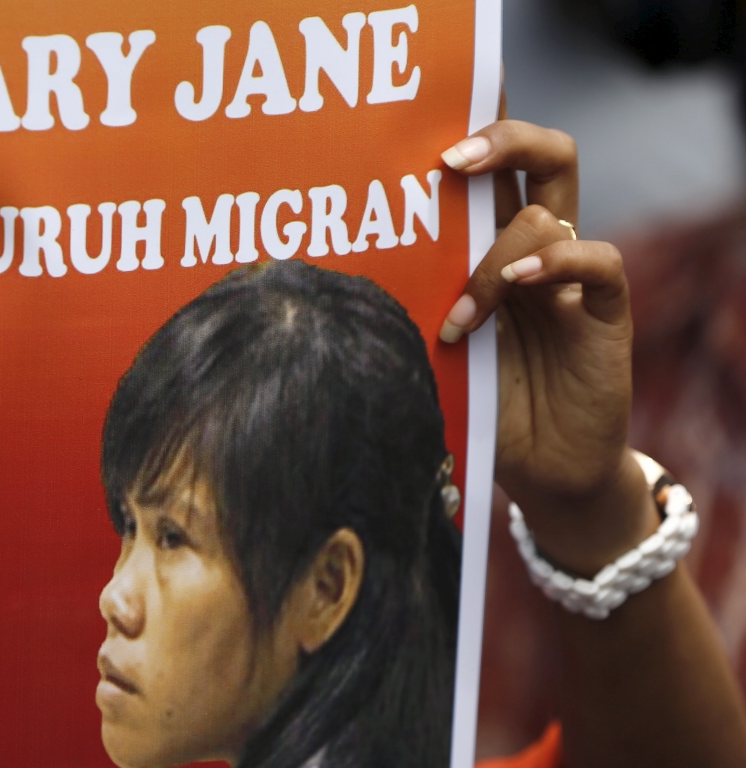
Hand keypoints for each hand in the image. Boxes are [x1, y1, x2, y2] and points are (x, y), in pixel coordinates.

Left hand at [438, 120, 655, 574]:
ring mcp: (570, 278)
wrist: (539, 469)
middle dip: (500, 137)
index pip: (491, 169)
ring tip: (459, 321)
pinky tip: (522, 285)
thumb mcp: (428, 347)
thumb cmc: (476, 402)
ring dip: (492, 261)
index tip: (413, 138)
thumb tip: (327, 270)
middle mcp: (532, 250)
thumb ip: (407, 303)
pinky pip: (598, 260)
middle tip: (450, 160)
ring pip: (548, 211)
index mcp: (488, 247)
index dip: (469, 134)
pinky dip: (560, 261)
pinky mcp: (604, 312)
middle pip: (539, 156)